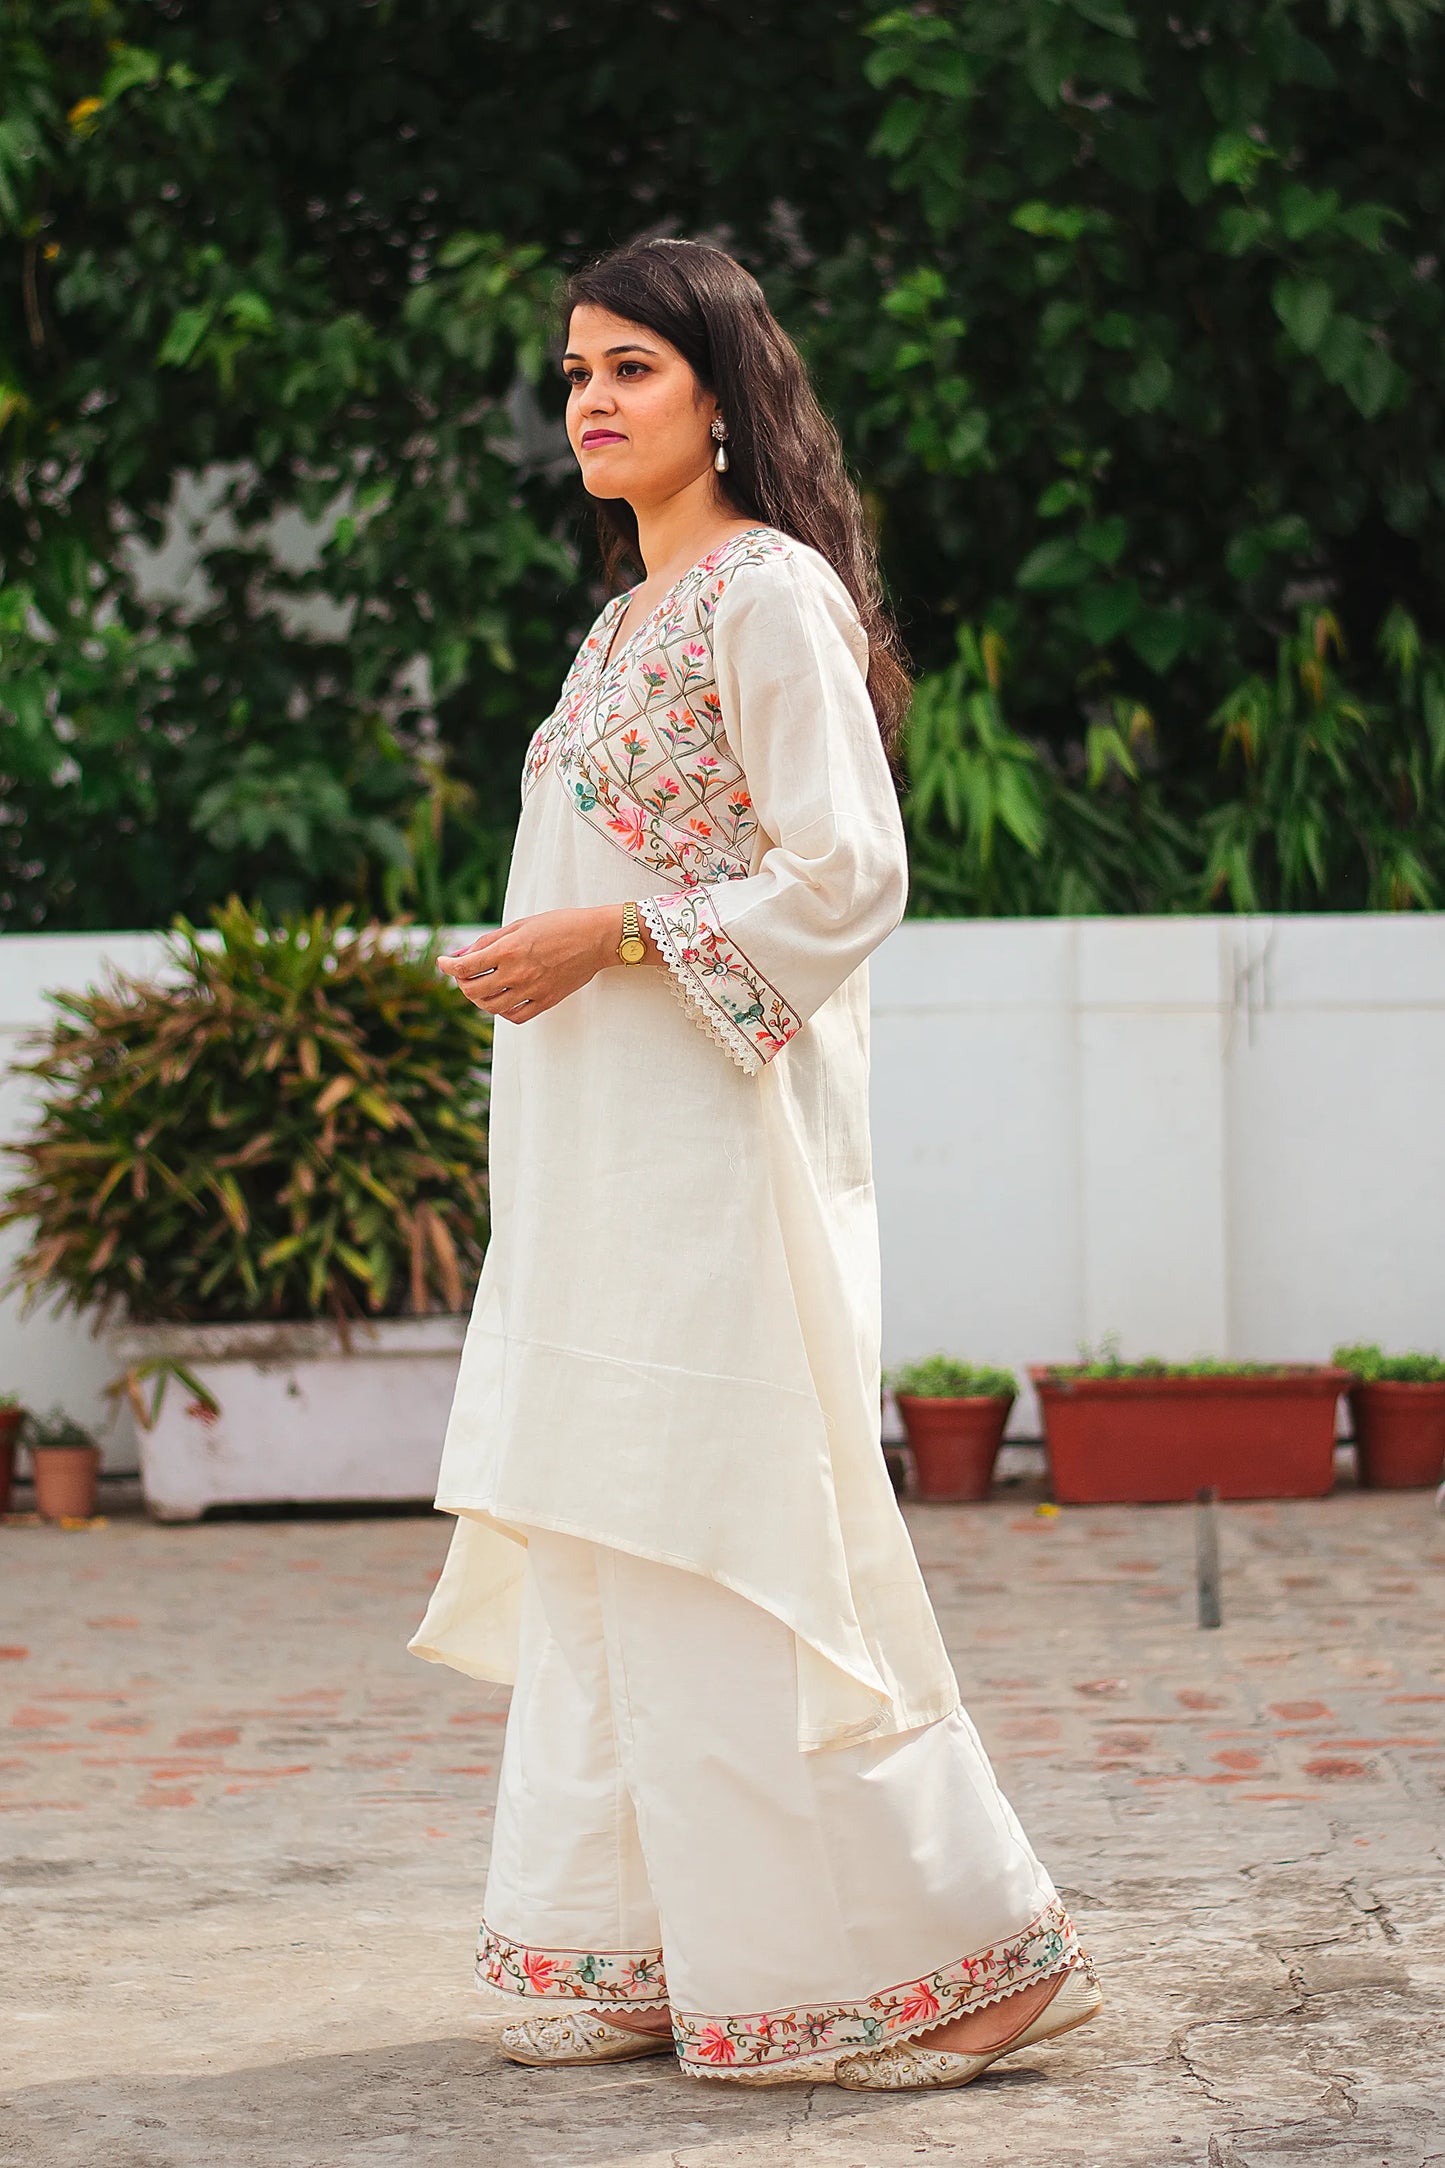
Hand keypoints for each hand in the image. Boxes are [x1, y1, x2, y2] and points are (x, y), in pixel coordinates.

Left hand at [438, 907, 619, 1020]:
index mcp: (508, 950)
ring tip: (481, 987)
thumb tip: (460, 954)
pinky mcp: (545, 1001)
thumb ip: (487, 941)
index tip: (443, 962)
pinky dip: (502, 1011)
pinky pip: (515, 1016)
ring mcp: (531, 990)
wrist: (596, 938)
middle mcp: (517, 973)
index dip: (448, 966)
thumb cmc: (558, 925)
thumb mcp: (519, 926)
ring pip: (491, 1007)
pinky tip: (503, 999)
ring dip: (479, 999)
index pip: (465, 966)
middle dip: (462, 983)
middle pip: (473, 990)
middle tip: (464, 974)